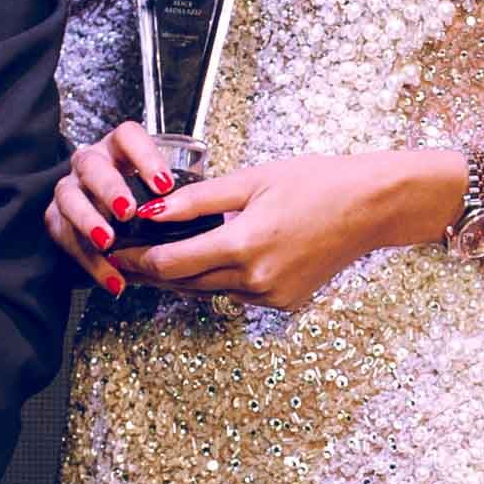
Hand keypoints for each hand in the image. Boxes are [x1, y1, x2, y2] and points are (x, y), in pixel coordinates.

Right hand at [47, 122, 183, 292]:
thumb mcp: (161, 192)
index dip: (145, 158)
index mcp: (119, 149)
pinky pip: (65, 237)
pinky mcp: (57, 218)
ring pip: (70, 198)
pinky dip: (89, 261)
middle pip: (92, 166)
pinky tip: (112, 277)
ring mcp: (70, 189)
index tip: (164, 185)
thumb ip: (176, 199)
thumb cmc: (143, 202)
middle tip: (128, 212)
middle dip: (110, 188)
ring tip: (109, 243)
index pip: (128, 137)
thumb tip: (211, 219)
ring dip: (89, 221)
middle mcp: (91, 164)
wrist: (106, 219)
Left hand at [132, 150, 451, 311]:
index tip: (114, 248)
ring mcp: (270, 296)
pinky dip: (214, 281)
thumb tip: (152, 210)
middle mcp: (255, 280)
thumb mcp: (252, 180)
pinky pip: (235, 295)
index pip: (170, 262)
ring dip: (179, 277)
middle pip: (182, 283)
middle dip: (149, 271)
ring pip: (207, 292)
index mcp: (244, 246)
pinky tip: (203, 262)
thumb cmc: (316, 183)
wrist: (369, 207)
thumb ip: (197, 199)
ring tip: (149, 260)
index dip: (137, 258)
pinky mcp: (283, 303)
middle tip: (119, 257)